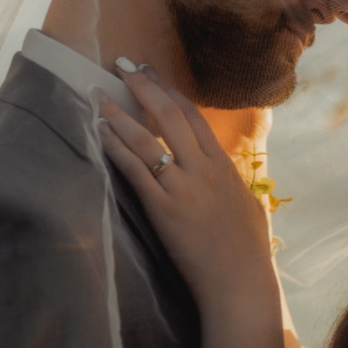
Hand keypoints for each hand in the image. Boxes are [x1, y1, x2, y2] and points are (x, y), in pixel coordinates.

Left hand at [96, 68, 274, 309]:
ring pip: (148, 139)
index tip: (153, 72)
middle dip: (144, 86)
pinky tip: (101, 132)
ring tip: (100, 93)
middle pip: (170, 115)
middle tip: (124, 65)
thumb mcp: (247, 205)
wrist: (240, 283)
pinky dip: (117, 148)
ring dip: (120, 113)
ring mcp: (183, 188)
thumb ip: (231, 181)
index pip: (194, 116)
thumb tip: (223, 168)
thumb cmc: (247, 251)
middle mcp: (203, 170)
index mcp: (223, 166)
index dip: (170, 90)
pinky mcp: (164, 210)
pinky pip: (136, 171)